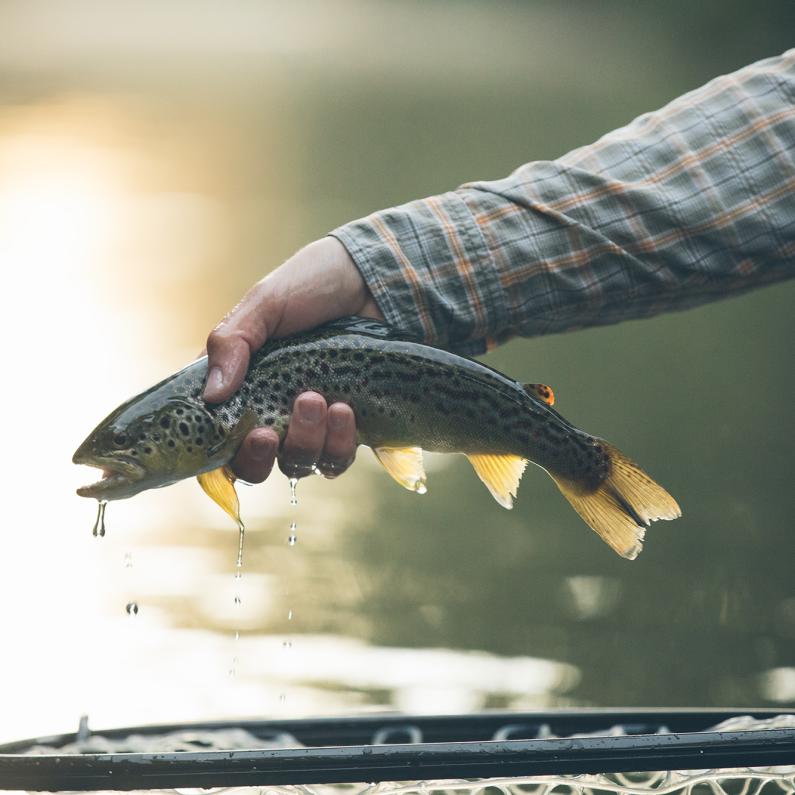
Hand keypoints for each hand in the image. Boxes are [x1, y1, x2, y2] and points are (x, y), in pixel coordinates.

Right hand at [203, 237, 382, 482]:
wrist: (373, 281)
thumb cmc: (312, 284)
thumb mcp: (265, 303)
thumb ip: (232, 343)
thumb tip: (211, 396)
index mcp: (240, 384)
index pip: (217, 436)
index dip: (224, 451)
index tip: (248, 434)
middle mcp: (270, 409)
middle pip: (254, 464)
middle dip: (259, 457)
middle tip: (269, 432)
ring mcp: (310, 422)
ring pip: (297, 462)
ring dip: (305, 441)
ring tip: (317, 400)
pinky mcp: (347, 427)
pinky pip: (336, 458)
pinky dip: (338, 443)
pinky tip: (344, 410)